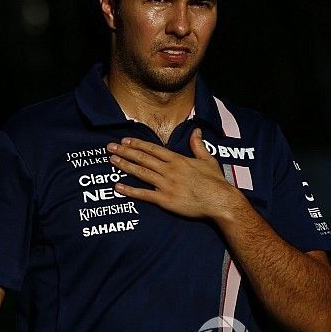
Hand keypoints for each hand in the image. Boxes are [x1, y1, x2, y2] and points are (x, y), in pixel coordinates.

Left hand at [107, 129, 244, 219]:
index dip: (137, 144)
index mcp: (177, 160)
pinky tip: (118, 186)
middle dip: (125, 151)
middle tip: (110, 147)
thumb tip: (197, 130)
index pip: (153, 149)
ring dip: (125, 166)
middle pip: (143, 158)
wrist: (220, 201)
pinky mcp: (165, 200)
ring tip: (112, 160)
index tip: (125, 140)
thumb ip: (198, 145)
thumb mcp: (208, 159)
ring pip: (141, 173)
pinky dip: (130, 190)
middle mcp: (169, 170)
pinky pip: (144, 194)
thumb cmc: (216, 182)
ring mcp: (166, 185)